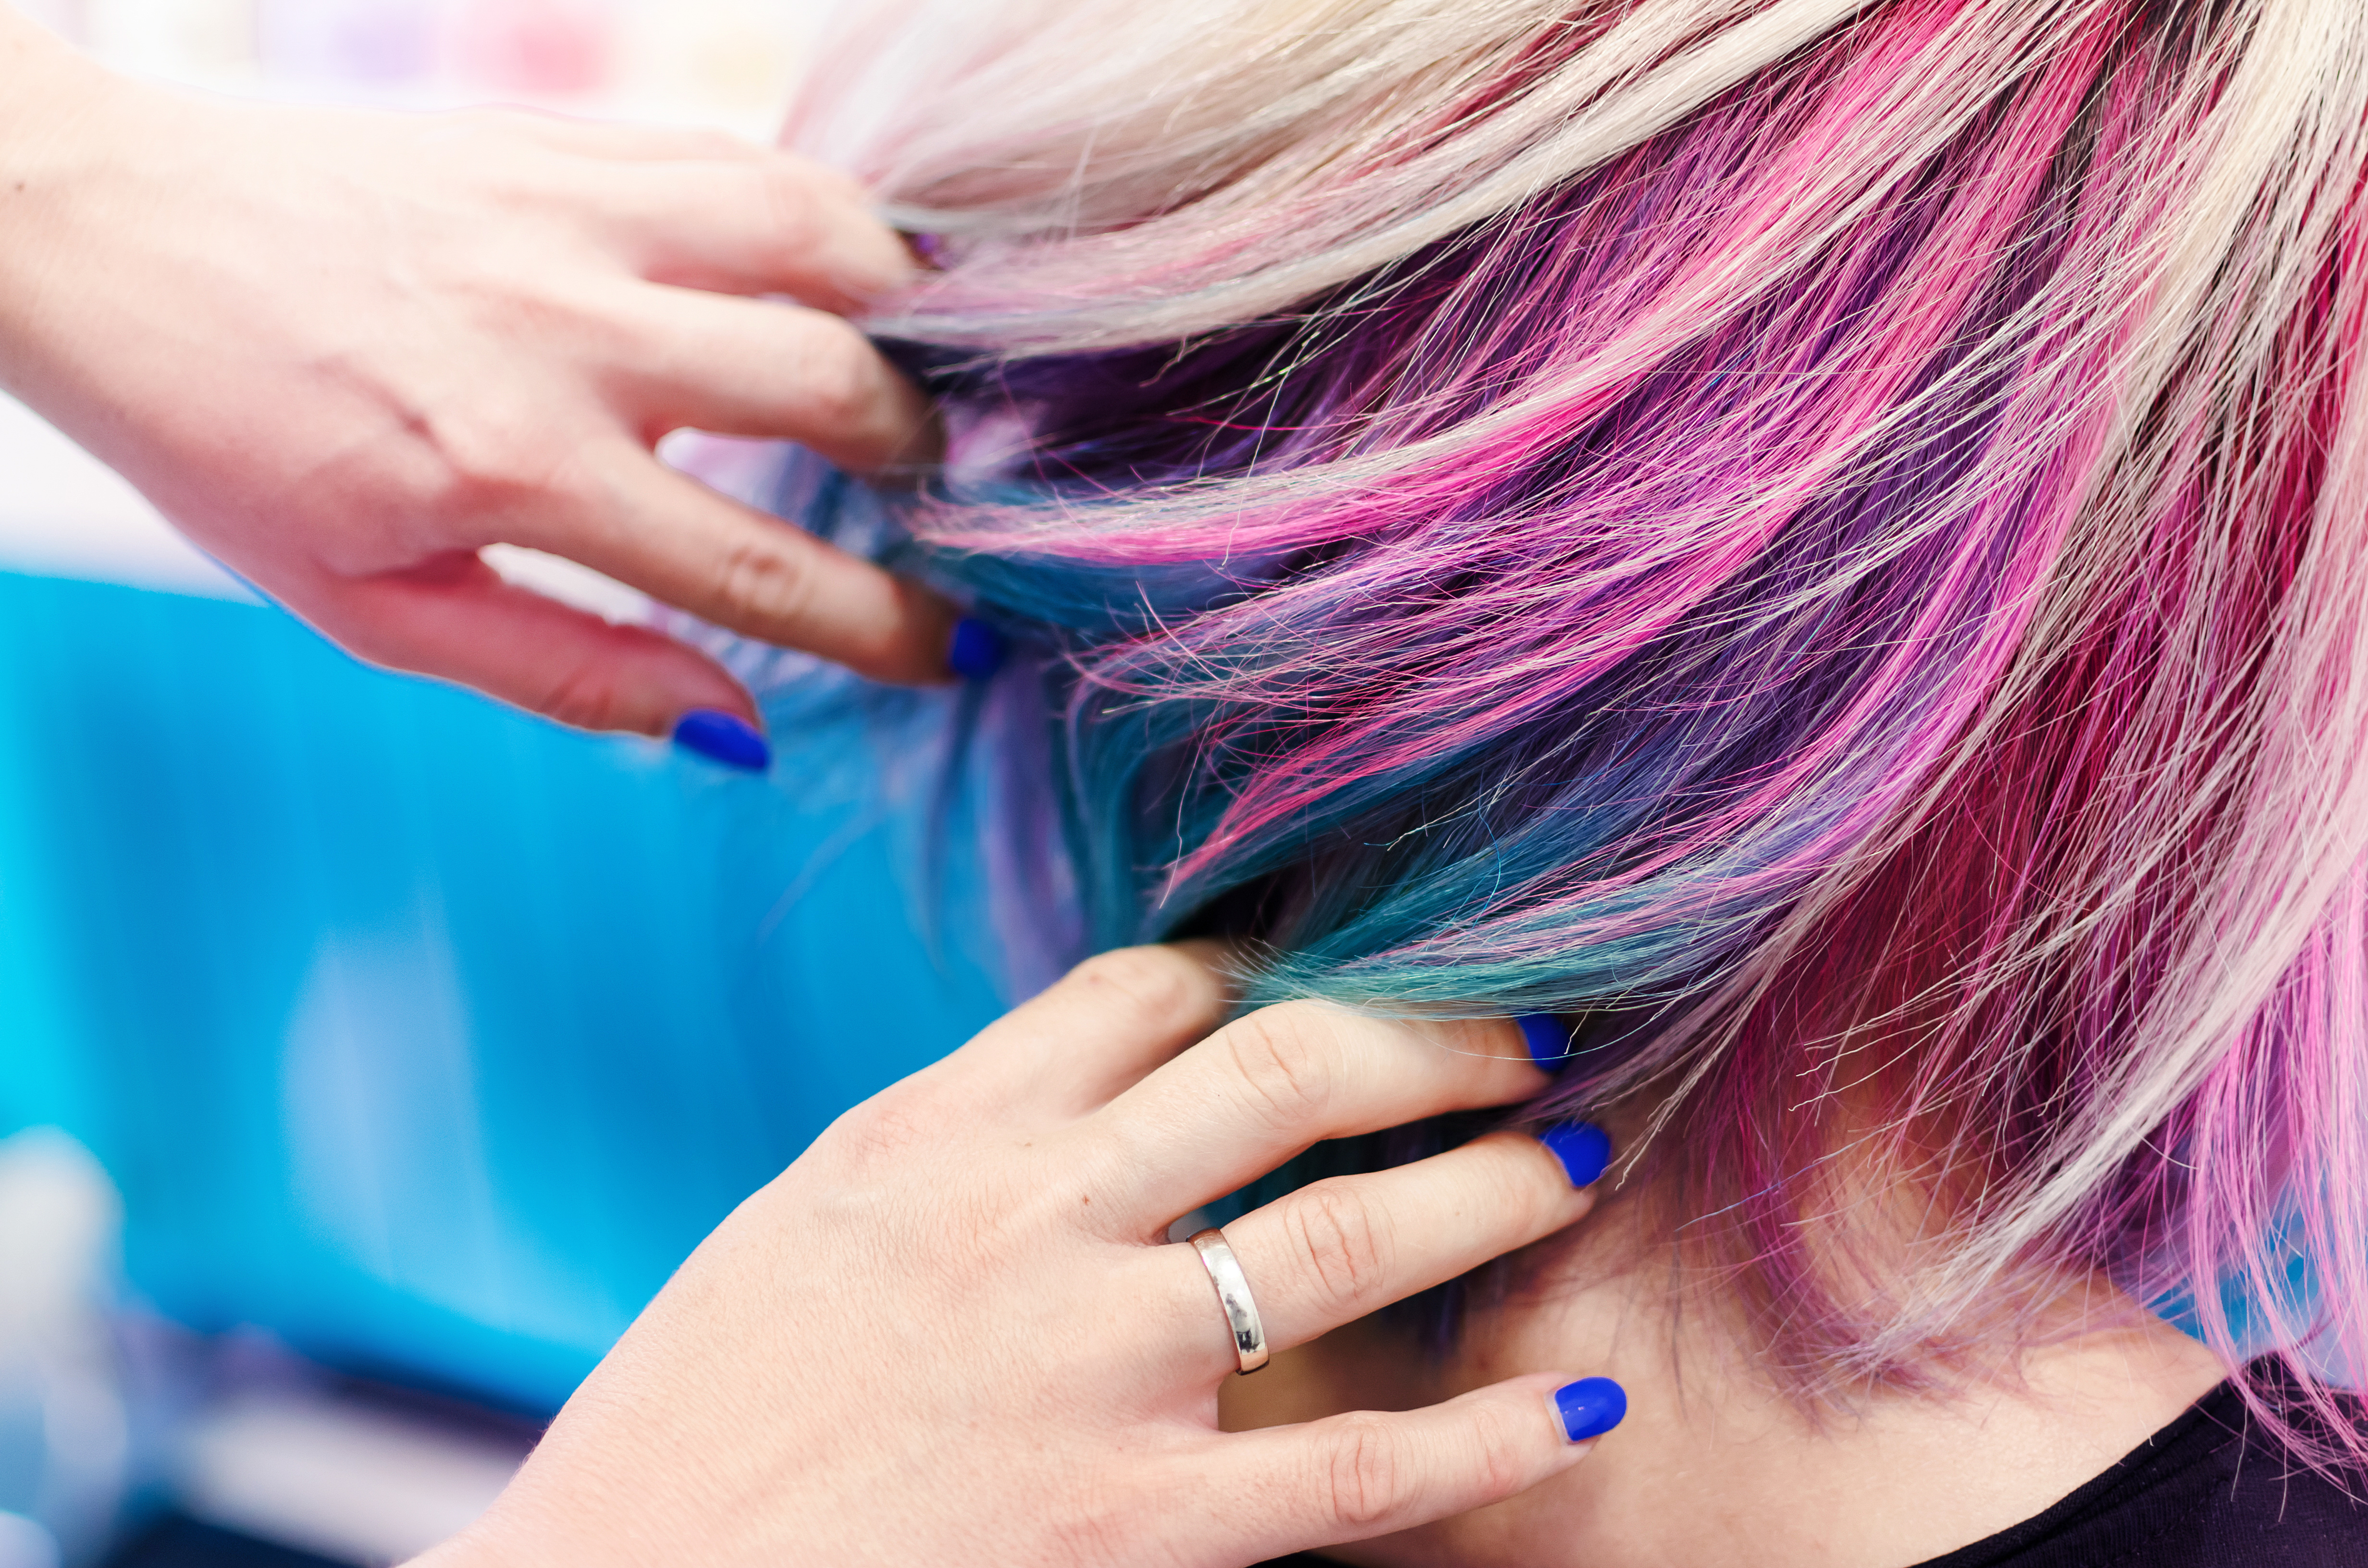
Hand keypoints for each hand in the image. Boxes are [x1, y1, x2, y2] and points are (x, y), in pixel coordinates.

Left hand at [0, 16, 948, 737]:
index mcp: (514, 467)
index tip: (948, 650)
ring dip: (907, 320)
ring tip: (915, 375)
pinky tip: (849, 276)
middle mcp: (566, 331)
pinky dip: (836, 223)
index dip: (882, 627)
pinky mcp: (568, 136)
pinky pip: (756, 162)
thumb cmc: (231, 440)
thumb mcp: (373, 609)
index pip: (758, 570)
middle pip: (830, 388)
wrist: (106, 234)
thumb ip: (566, 671)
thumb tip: (736, 729)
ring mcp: (574, 213)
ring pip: (826, 243)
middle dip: (919, 461)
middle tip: (931, 496)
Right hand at [414, 944, 1623, 1566]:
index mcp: (932, 1132)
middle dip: (1428, 1035)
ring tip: (1570, 1159)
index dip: (1280, 966)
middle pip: (1280, 1070)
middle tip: (1530, 1028)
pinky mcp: (1125, 1523)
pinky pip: (1351, 1470)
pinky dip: (1482, 1435)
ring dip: (1481, 1185)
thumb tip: (1088, 1080)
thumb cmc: (693, 1416)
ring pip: (1339, 1234)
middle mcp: (1026, 1218)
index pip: (1148, 990)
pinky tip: (1579, 1407)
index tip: (1354, 969)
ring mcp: (1085, 1367)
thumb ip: (955, 1141)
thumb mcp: (808, 1220)